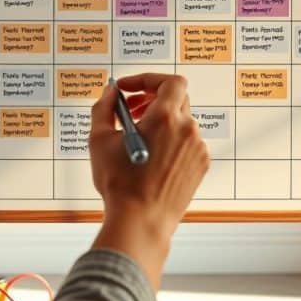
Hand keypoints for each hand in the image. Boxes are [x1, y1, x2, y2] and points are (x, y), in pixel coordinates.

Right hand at [89, 73, 210, 289]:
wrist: (141, 221)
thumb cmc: (121, 185)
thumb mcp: (100, 141)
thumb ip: (104, 108)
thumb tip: (110, 93)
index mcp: (165, 118)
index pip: (169, 81)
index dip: (148, 79)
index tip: (129, 88)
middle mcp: (187, 130)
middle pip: (175, 99)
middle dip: (151, 99)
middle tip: (132, 110)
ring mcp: (197, 148)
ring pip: (180, 122)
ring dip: (160, 122)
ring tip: (138, 139)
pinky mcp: (200, 166)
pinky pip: (186, 143)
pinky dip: (170, 142)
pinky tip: (151, 158)